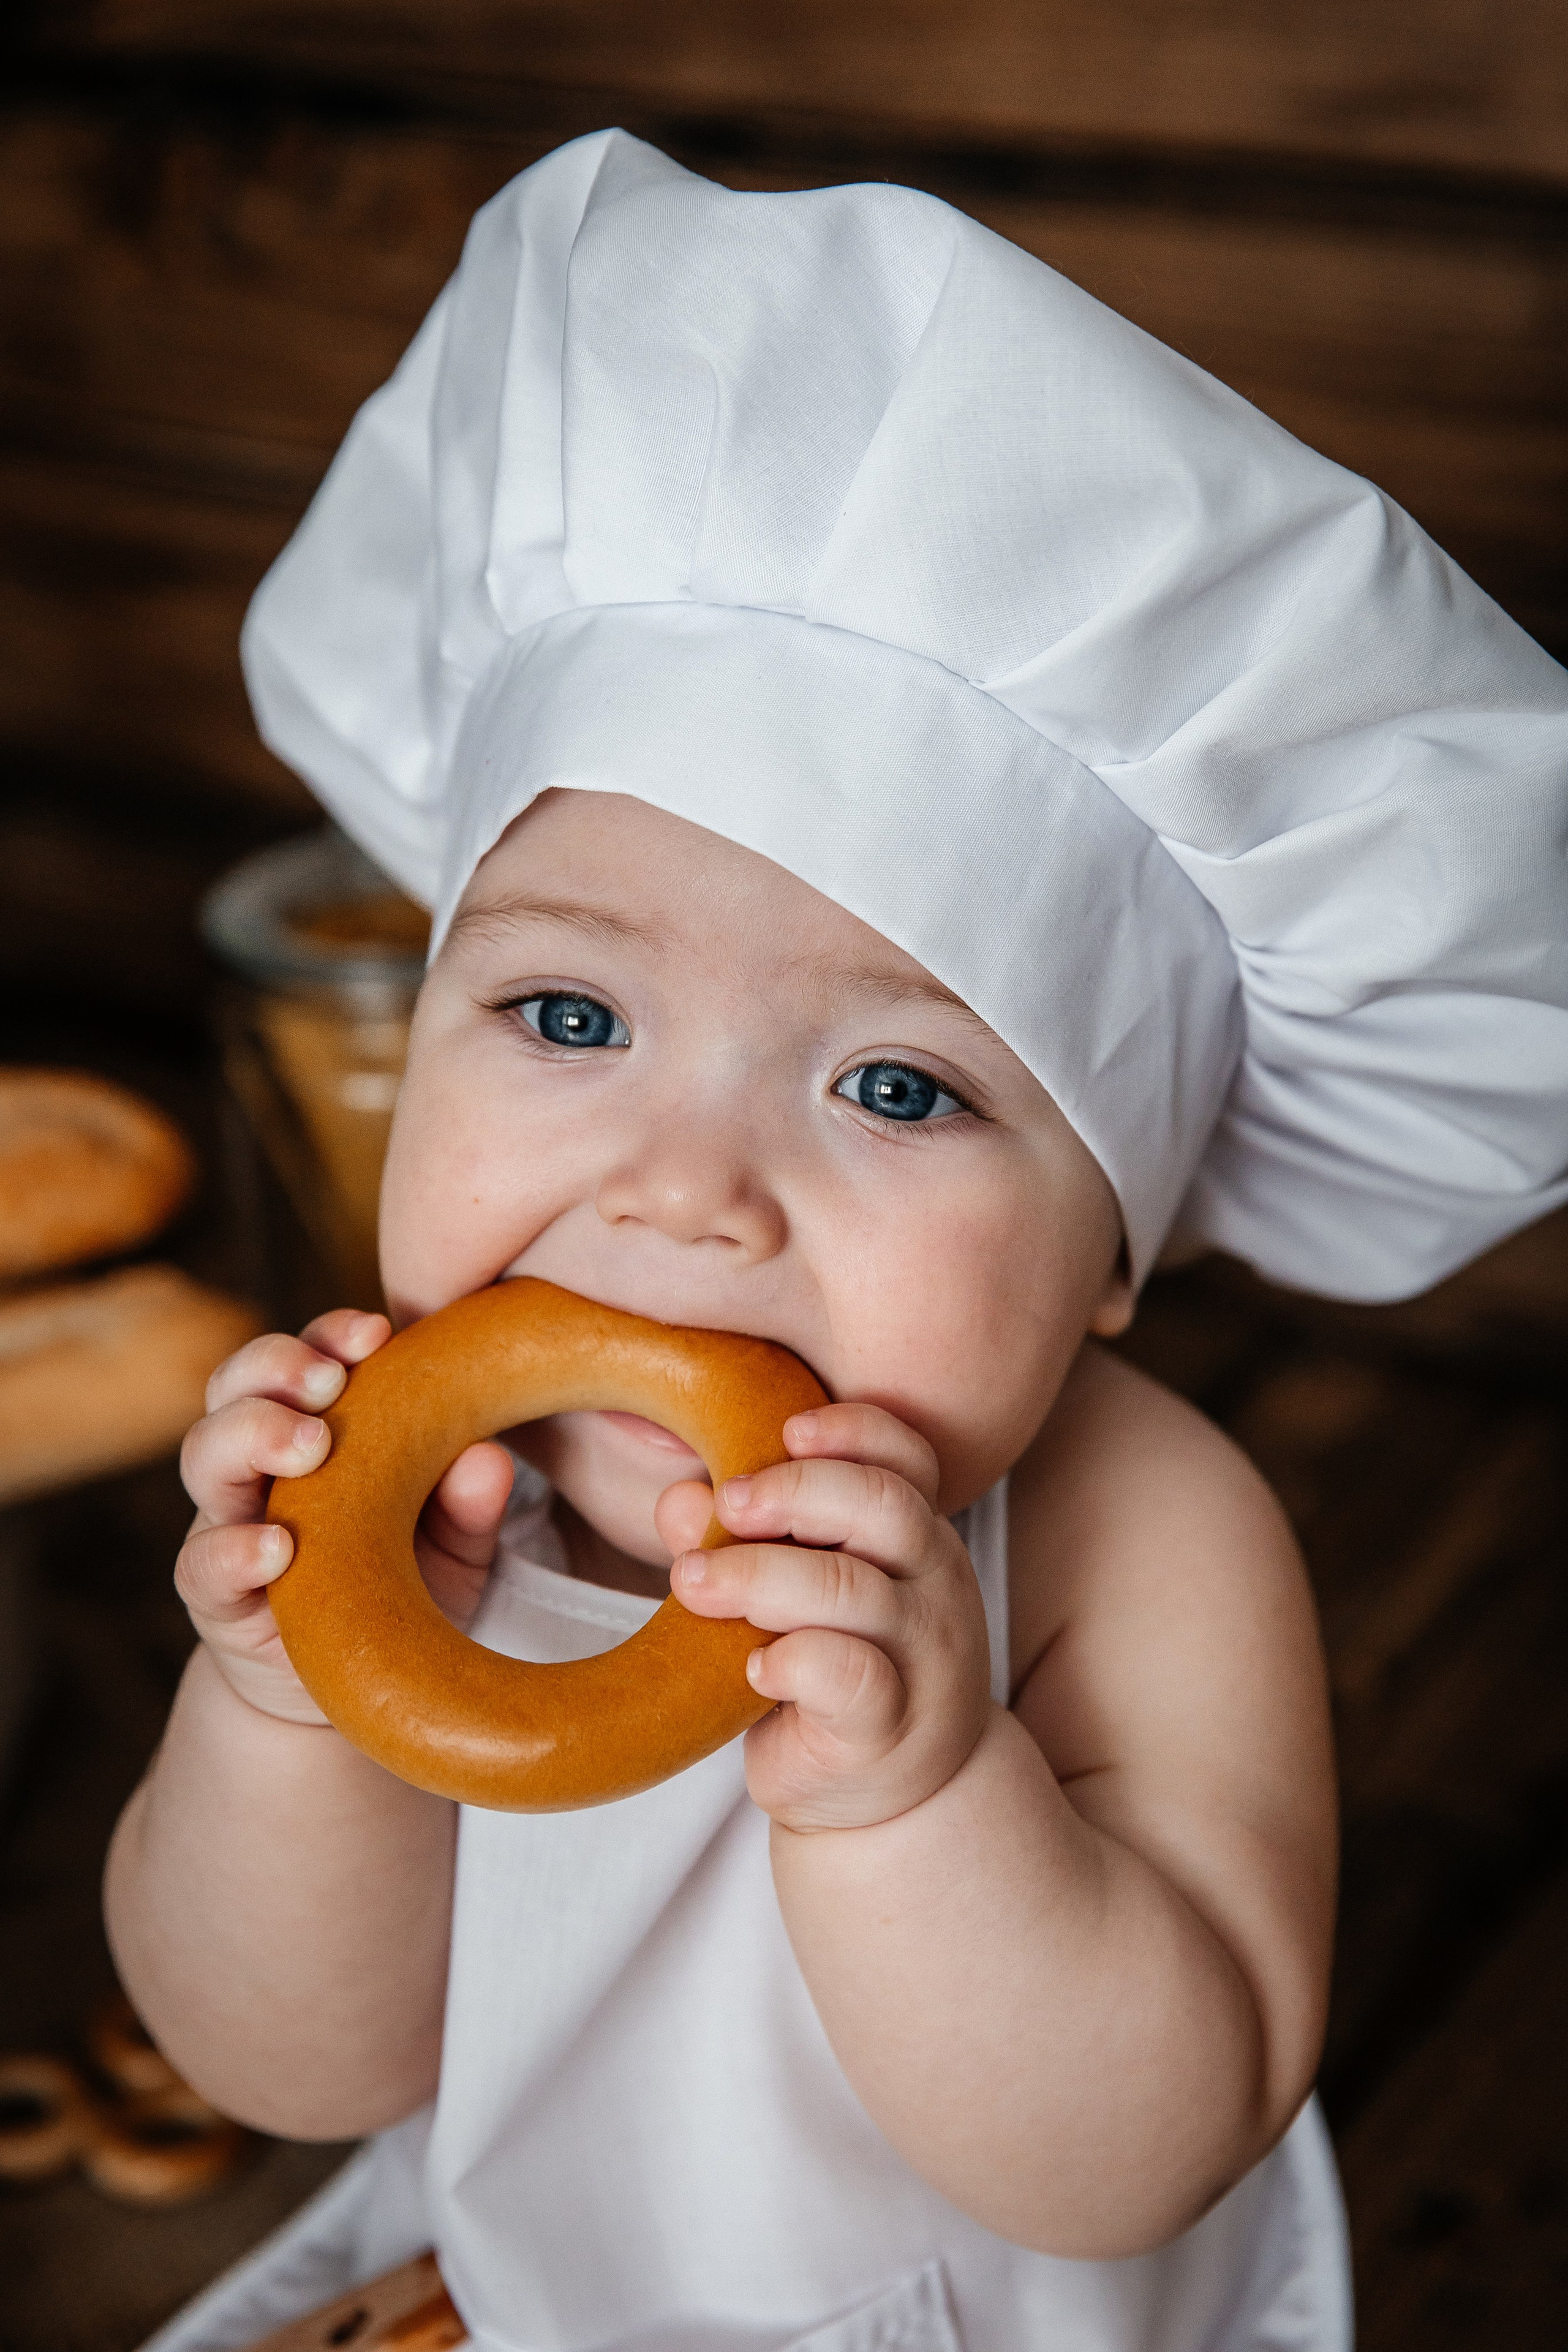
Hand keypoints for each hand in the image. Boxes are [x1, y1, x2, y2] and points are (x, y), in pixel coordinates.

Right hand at [176, 1310, 514, 1724]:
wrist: (344, 1691)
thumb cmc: (402, 1592)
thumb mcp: (454, 1552)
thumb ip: (469, 1510)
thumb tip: (490, 1458)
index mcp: (318, 1428)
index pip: (308, 1359)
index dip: (331, 1336)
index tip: (376, 1331)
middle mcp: (261, 1463)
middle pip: (236, 1386)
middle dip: (276, 1367)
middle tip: (329, 1381)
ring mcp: (228, 1524)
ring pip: (204, 1455)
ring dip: (251, 1435)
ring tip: (309, 1444)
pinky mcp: (215, 1597)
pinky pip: (201, 1564)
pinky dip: (233, 1550)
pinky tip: (278, 1548)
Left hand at [659, 1405, 992, 1830]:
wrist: (890, 1799)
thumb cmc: (829, 1672)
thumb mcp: (785, 1596)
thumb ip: (738, 1542)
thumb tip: (680, 1499)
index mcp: (913, 1537)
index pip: (909, 1458)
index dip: (853, 1432)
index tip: (786, 1429)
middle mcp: (934, 1586)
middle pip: (885, 1506)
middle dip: (796, 1490)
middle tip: (729, 1503)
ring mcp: (922, 1658)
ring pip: (854, 1590)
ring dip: (761, 1575)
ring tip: (691, 1583)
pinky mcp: (889, 1729)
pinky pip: (849, 1677)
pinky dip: (790, 1661)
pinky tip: (751, 1668)